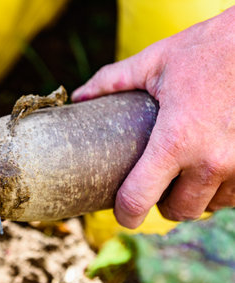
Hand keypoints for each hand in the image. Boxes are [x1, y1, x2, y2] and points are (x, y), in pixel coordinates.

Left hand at [72, 7, 234, 227]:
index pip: (139, 198)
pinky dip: (221, 188)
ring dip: (194, 196)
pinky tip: (212, 168)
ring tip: (185, 173)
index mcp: (176, 140)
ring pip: (210, 206)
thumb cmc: (208, 49)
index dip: (125, 214)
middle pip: (178, 211)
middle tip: (156, 183)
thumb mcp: (154, 62)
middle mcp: (211, 161)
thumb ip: (111, 81)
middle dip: (162, 203)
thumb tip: (79, 96)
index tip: (123, 214)